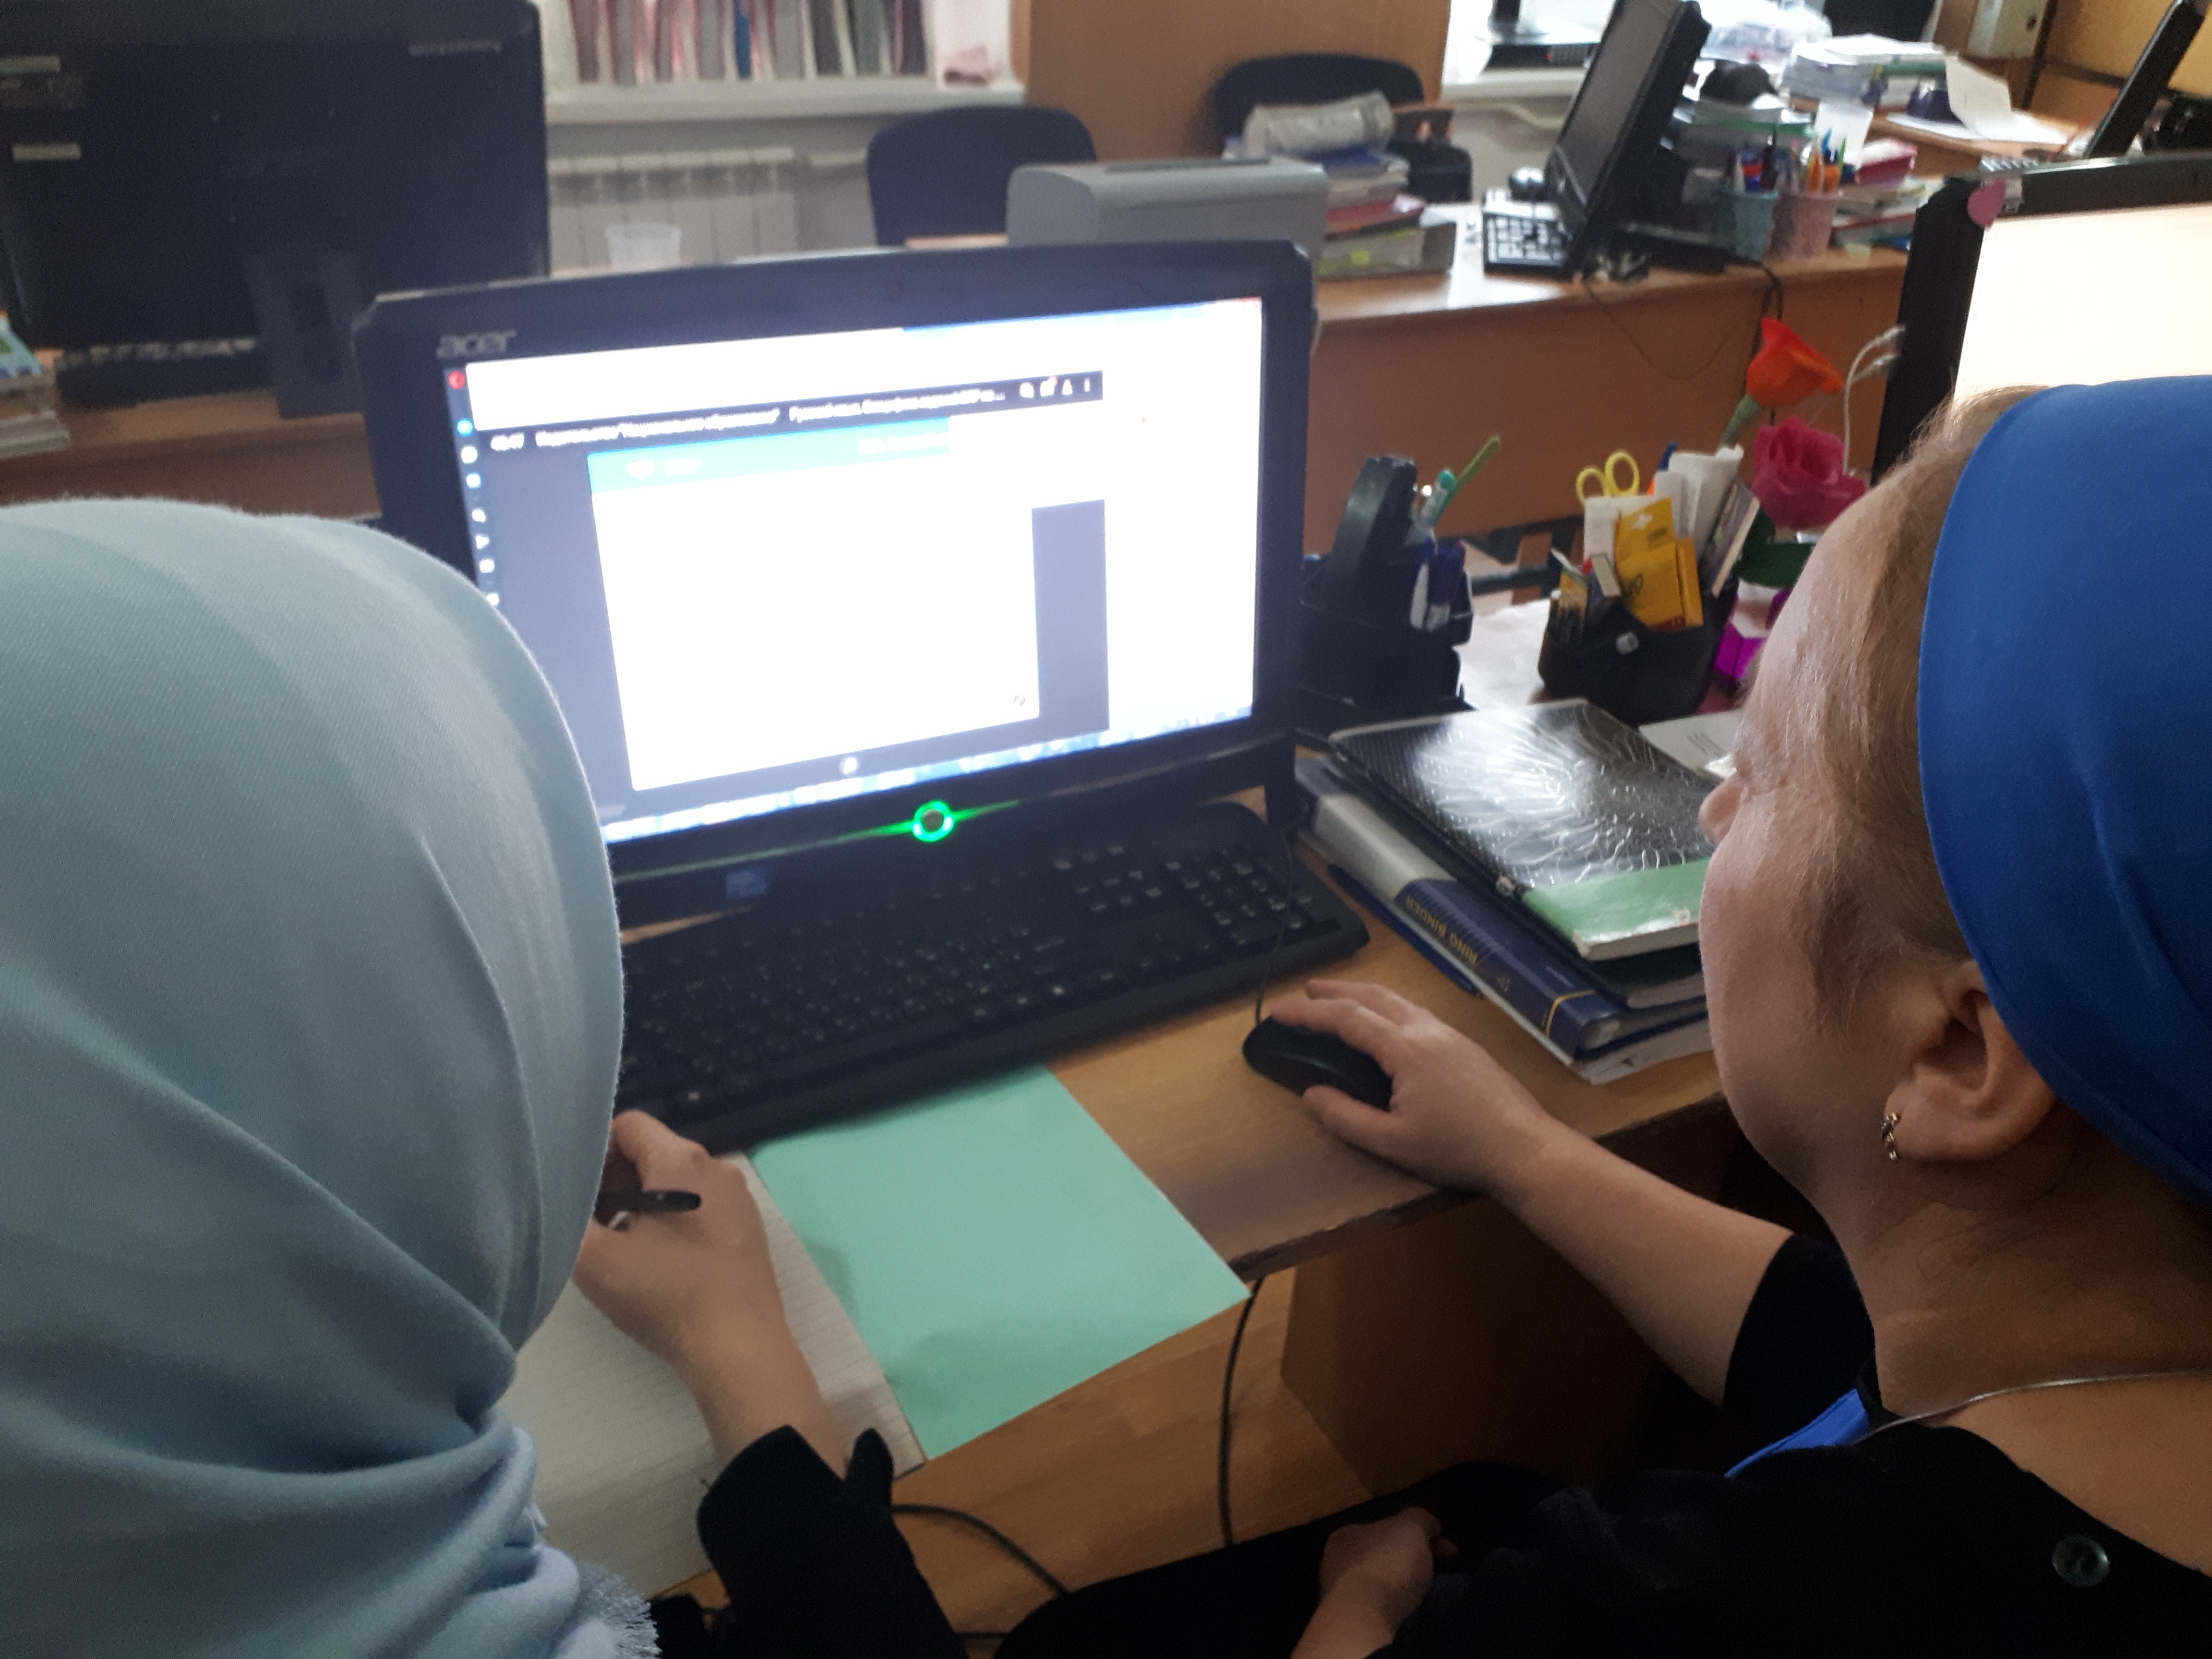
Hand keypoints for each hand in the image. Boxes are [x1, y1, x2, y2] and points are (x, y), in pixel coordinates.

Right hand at [573, 1111, 785, 1373]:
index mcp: (682, 1160)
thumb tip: (564, 1200)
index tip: (576, 1193)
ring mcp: (738, 1200)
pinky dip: (669, 1224)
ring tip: (618, 1248)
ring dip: (639, 1205)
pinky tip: (654, 1264)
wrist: (738, 1347)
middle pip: (652, 1153)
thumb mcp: (595, 1258)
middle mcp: (717, 1168)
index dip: (593, 1153)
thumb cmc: (666, 1294)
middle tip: (589, 1224)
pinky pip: (698, 1209)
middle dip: (613, 1181)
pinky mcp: (746, 1231)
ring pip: (674, 1185)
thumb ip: (568, 1219)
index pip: (628, 1126)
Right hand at [1271, 980, 1564, 1197]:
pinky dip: (1389, 1007)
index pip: (1346, 1018)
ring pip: (1399, 1001)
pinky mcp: (1466, 1046)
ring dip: (1365, 995)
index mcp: (1405, 1049)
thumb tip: (1311, 1094)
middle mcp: (1427, 1031)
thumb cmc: (1458, 1149)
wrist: (1525, 1148)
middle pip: (1374, 997)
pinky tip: (1389, 1023)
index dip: (1308, 1013)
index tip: (1278, 1011)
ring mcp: (1450, 1035)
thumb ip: (1346, 1118)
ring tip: (1342, 998)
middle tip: (1307, 990)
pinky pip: (1417, 1013)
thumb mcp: (1393, 1143)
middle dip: (1336, 991)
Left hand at [1294, 1509, 1454, 1658]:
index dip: (1420, 1534)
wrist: (1365, 1617)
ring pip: (1382, 1581)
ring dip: (1404, 1584)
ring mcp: (1341, 1592)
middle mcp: (1338, 1561)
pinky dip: (1396, 1604)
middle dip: (1411, 1559)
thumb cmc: (1386, 1563)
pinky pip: (1381, 1605)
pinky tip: (1411, 1609)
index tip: (1446, 1549)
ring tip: (1427, 1591)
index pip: (1387, 1527)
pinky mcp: (1352, 1619)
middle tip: (1438, 1569)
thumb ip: (1420, 1519)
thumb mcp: (1412, 1526)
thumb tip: (1429, 1525)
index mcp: (1347, 1533)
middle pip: (1384, 1554)